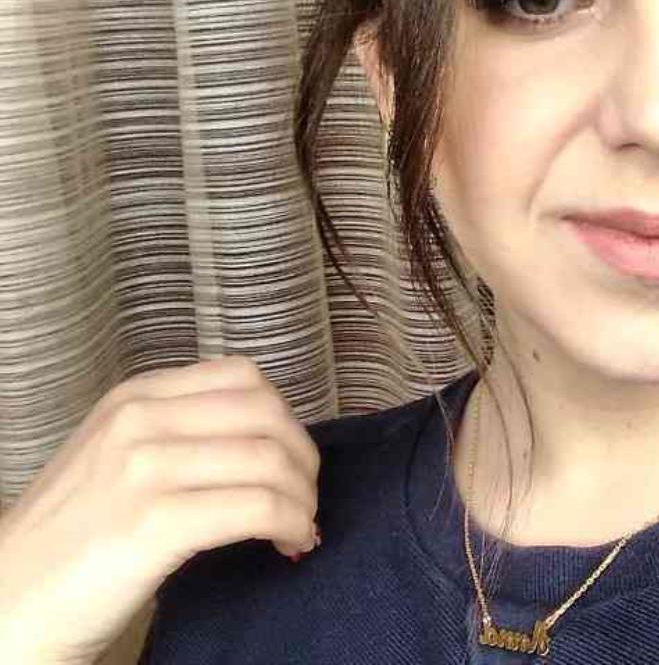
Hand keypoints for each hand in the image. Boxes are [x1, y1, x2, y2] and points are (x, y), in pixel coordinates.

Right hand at [0, 355, 320, 663]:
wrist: (6, 605)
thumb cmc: (69, 537)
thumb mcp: (115, 455)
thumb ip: (178, 430)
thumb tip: (266, 438)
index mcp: (137, 396)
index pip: (243, 377)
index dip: (283, 417)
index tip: (290, 457)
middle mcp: (141, 419)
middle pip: (266, 413)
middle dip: (301, 456)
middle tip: (305, 496)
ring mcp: (145, 467)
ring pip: (269, 459)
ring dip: (302, 496)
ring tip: (301, 526)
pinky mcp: (155, 523)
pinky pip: (257, 507)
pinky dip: (290, 523)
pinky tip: (289, 543)